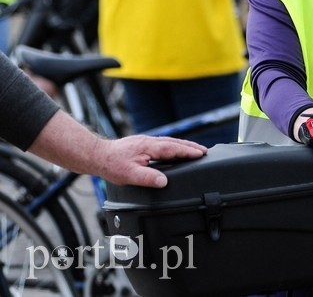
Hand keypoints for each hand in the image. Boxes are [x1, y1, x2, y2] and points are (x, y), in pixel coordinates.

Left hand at [93, 135, 207, 187]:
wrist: (97, 155)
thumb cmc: (111, 165)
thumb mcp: (129, 175)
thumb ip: (148, 178)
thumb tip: (164, 181)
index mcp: (149, 147)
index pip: (174, 148)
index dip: (188, 151)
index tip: (201, 153)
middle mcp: (149, 142)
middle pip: (175, 142)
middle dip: (190, 146)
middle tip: (205, 151)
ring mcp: (145, 141)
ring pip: (169, 142)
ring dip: (183, 145)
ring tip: (194, 150)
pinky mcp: (142, 144)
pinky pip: (163, 143)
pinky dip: (173, 146)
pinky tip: (174, 151)